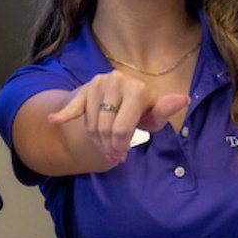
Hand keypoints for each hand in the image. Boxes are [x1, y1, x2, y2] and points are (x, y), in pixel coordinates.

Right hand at [48, 69, 186, 164]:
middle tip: (112, 156)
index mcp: (136, 89)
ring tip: (103, 148)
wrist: (122, 93)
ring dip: (95, 141)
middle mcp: (116, 82)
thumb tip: (183, 99)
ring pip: (90, 123)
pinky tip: (54, 121)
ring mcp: (97, 84)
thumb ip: (164, 110)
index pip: (121, 129)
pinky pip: (72, 106)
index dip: (120, 146)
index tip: (122, 155)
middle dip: (107, 146)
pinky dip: (63, 115)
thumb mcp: (154, 114)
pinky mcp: (84, 88)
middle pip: (104, 129)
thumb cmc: (142, 109)